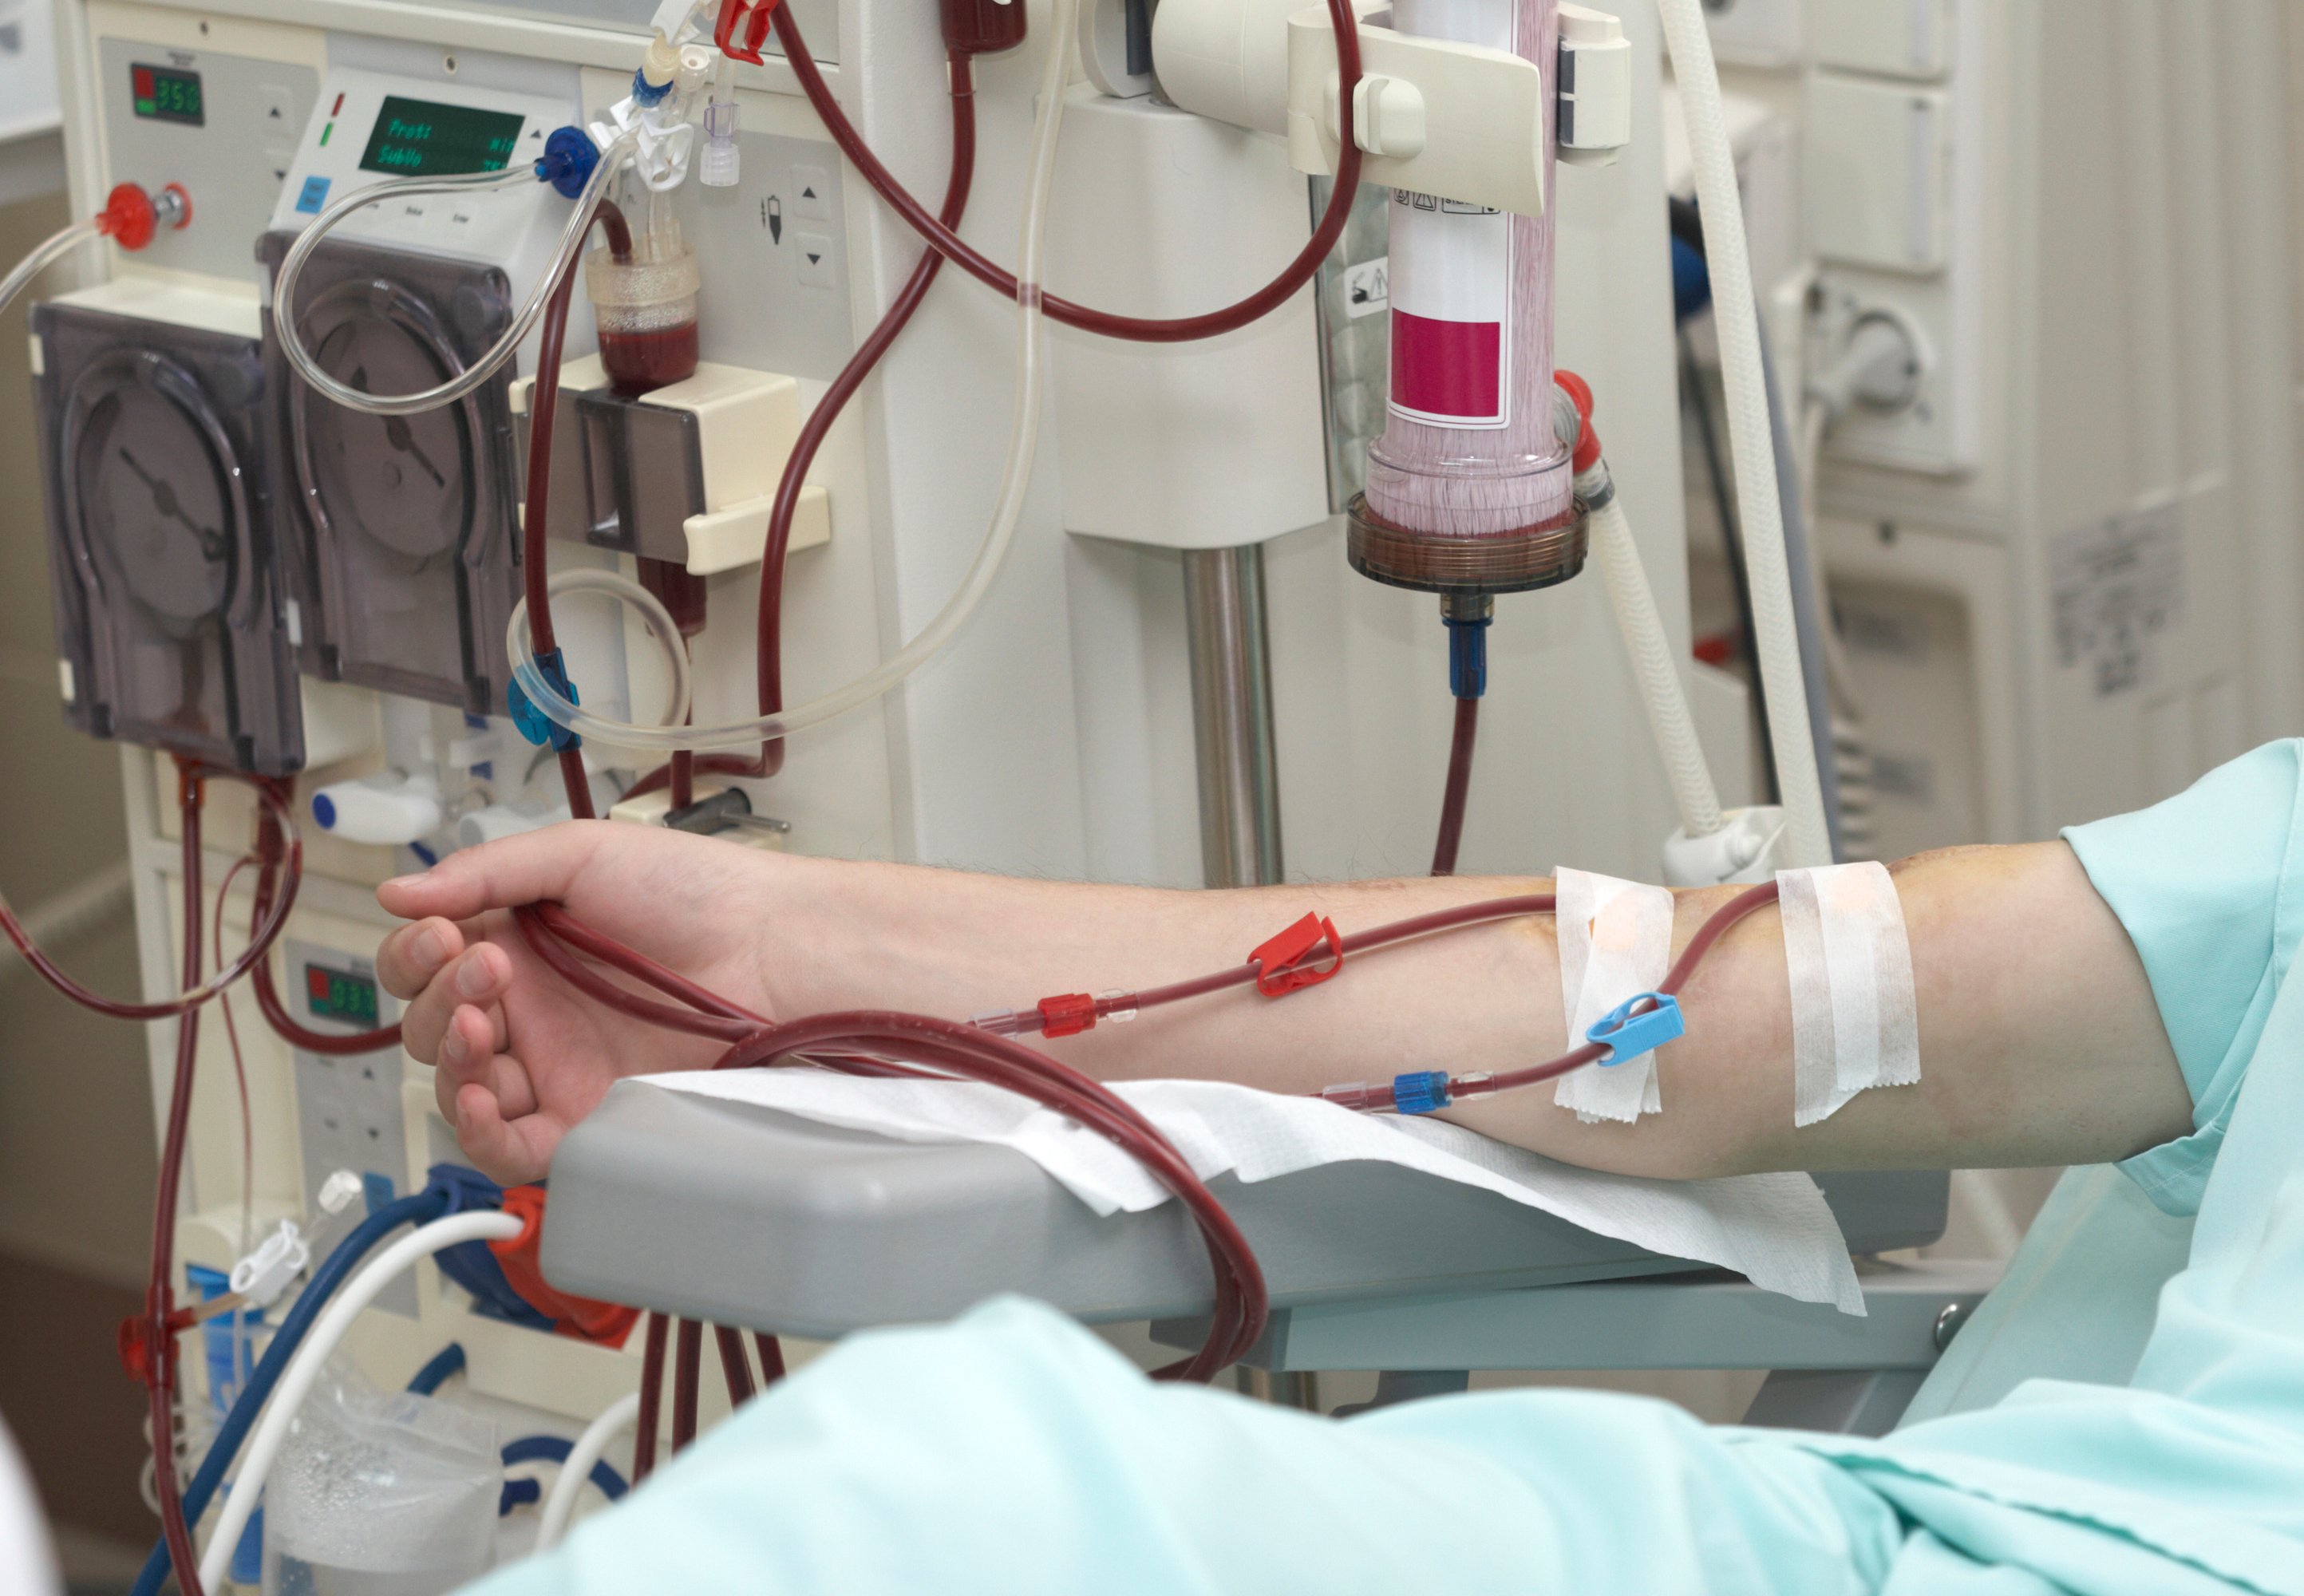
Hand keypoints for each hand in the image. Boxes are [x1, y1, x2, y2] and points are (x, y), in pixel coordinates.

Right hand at [377, 823, 785, 1183]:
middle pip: (434, 1027)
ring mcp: (555, 1065)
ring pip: (461, 1087)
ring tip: (483, 1023)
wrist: (768, 946)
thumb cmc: (692, 889)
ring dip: (450, 1058)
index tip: (441, 934)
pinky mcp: (587, 1115)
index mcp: (517, 945)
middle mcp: (530, 1009)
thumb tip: (396, 890)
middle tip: (488, 968)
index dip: (414, 956)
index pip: (426, 965)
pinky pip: (512, 1146)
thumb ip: (486, 871)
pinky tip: (482, 1097)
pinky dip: (480, 1132)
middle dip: (438, 998)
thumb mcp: (580, 854)